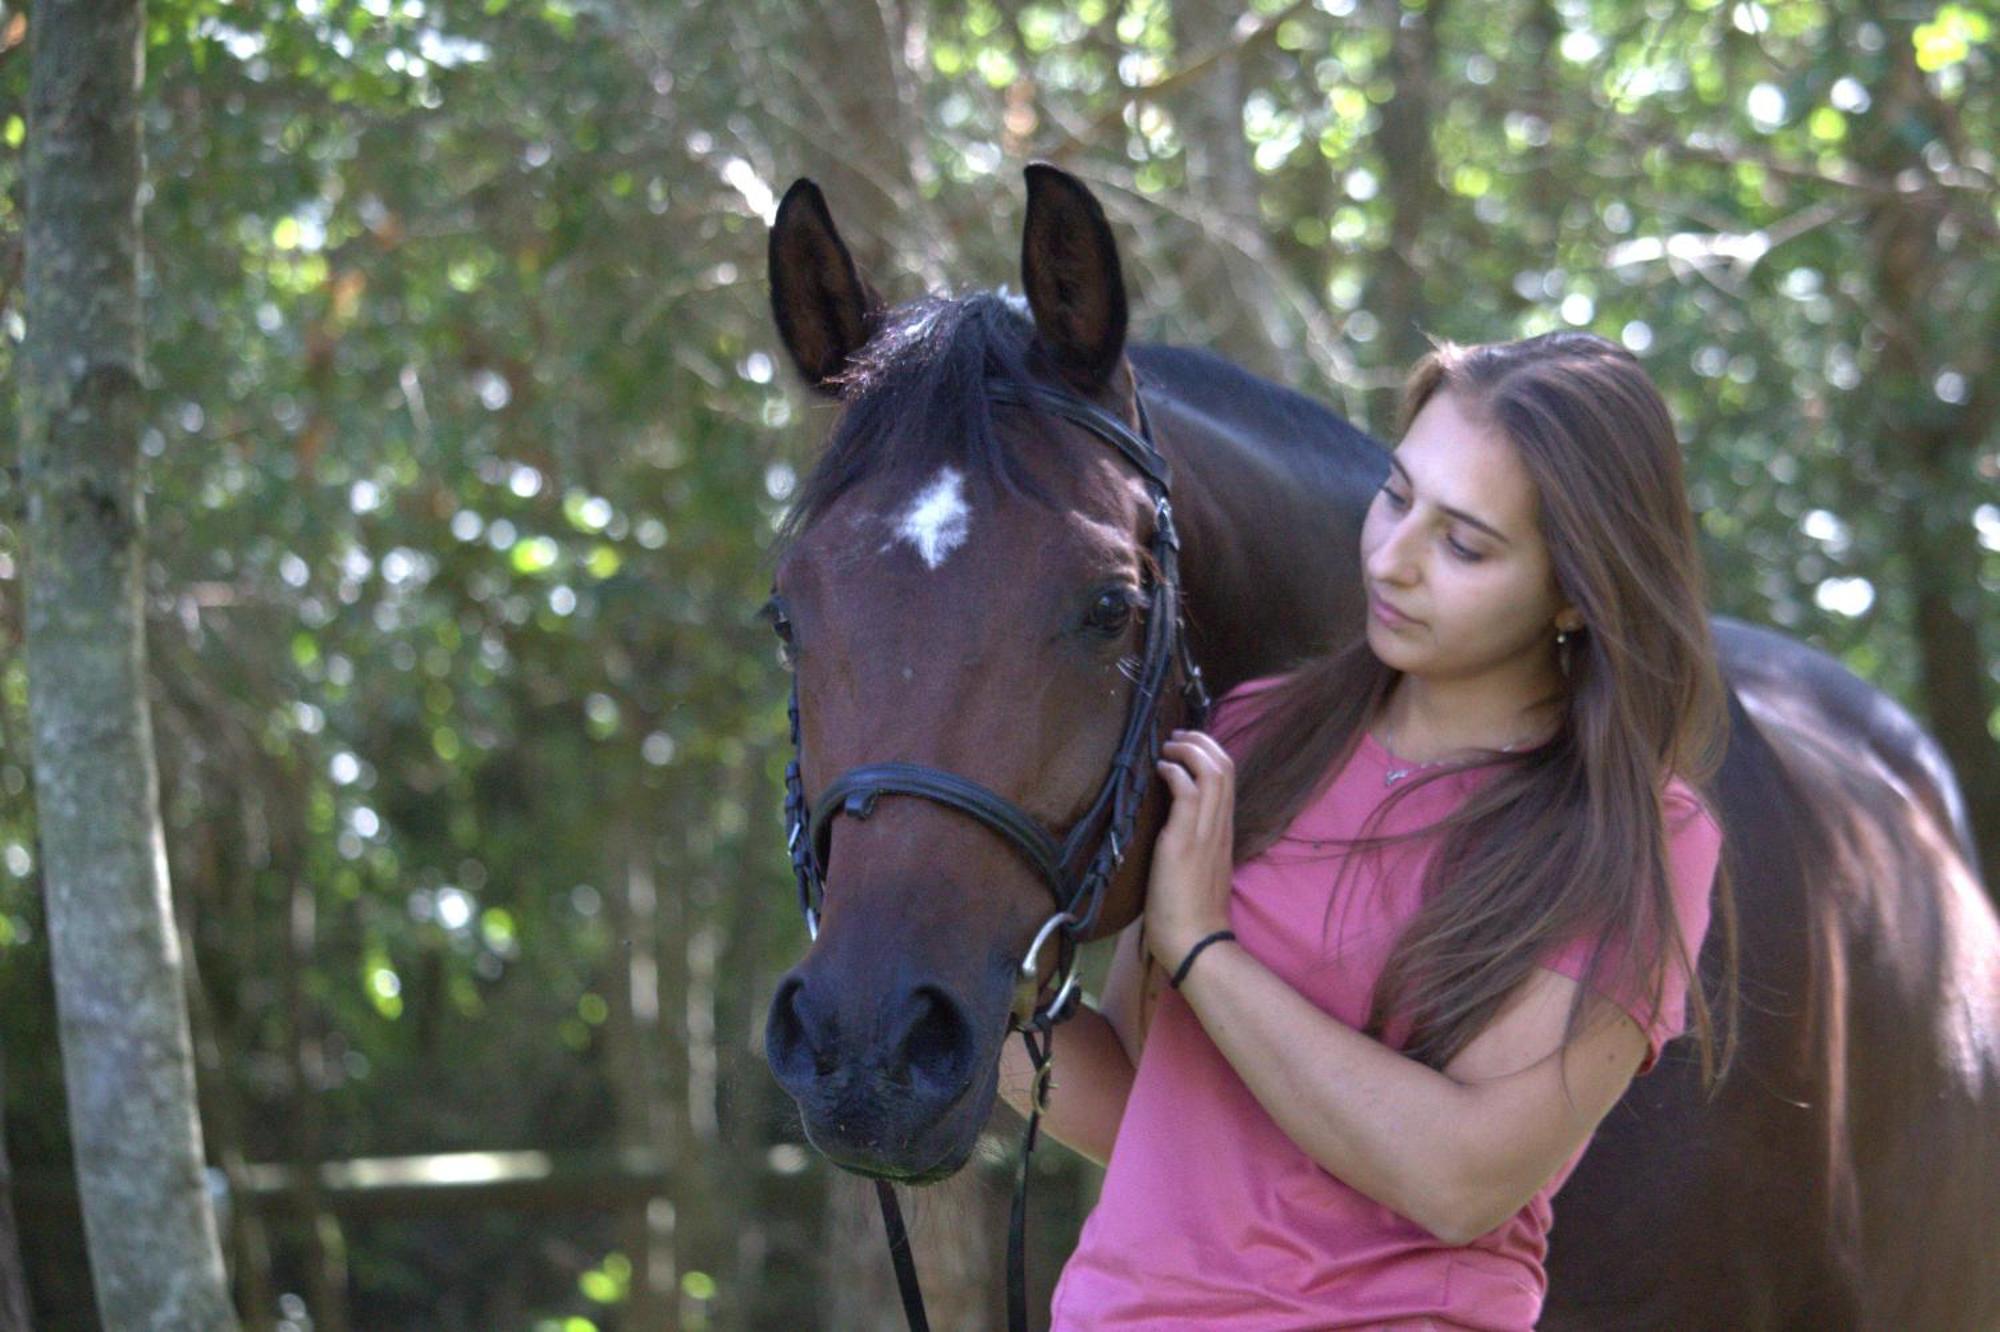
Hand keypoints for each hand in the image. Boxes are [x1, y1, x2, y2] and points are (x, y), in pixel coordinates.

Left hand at [1145, 728, 1236, 972]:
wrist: (1194, 941)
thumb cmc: (1189, 912)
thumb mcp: (1197, 867)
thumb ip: (1193, 842)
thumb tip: (1174, 823)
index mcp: (1223, 832)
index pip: (1228, 779)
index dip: (1210, 753)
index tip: (1187, 747)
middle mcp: (1220, 826)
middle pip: (1225, 766)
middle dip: (1201, 741)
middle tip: (1176, 735)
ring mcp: (1204, 832)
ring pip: (1212, 772)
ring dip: (1188, 750)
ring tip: (1167, 746)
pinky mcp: (1184, 840)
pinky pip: (1186, 790)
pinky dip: (1174, 771)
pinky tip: (1158, 770)